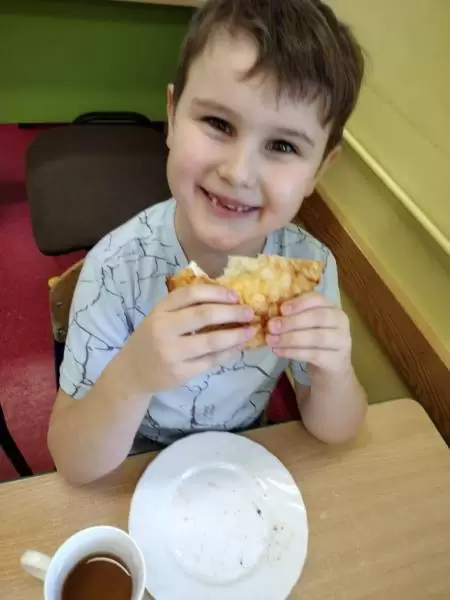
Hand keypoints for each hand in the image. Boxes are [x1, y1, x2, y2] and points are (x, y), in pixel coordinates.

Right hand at [124, 284, 254, 392]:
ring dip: (236, 335)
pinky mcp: (180, 373)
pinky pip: (211, 361)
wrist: (132, 372)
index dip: (216, 292)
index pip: (191, 294)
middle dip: (232, 312)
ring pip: (211, 341)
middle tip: (250, 312)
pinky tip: (237, 347)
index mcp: (160, 310)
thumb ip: (185, 307)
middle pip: (204, 315)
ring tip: (250, 330)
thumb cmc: (152, 339)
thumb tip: (228, 299)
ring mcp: (171, 353)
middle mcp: (164, 329)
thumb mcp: (161, 317)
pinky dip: (228, 353)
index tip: (235, 295)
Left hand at [266, 292, 351, 373]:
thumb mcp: (306, 324)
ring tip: (272, 341)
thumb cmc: (314, 339)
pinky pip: (314, 354)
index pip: (317, 299)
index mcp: (331, 306)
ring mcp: (342, 340)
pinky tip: (278, 352)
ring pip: (317, 337)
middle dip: (292, 321)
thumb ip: (293, 316)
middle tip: (272, 326)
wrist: (331, 365)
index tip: (281, 309)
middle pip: (318, 317)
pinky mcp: (336, 359)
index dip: (299, 303)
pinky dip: (294, 353)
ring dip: (291, 339)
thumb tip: (271, 315)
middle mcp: (341, 321)